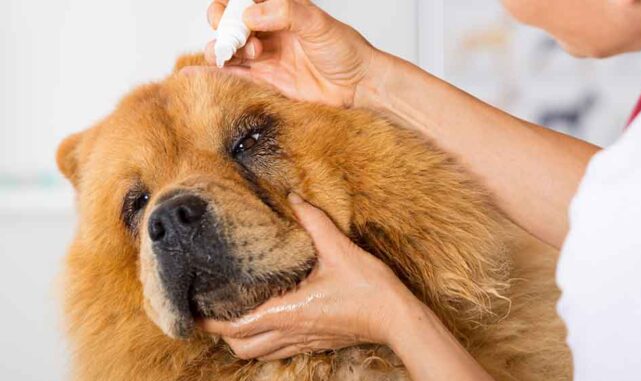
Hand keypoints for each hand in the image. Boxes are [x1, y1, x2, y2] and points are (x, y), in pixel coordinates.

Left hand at [198, 193, 419, 360]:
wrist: (396, 317)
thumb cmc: (368, 287)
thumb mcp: (339, 250)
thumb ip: (313, 221)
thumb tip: (294, 197)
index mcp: (287, 312)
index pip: (235, 326)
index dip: (208, 323)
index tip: (191, 313)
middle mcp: (290, 331)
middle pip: (241, 346)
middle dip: (221, 333)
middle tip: (212, 310)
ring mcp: (303, 341)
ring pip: (258, 352)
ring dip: (241, 339)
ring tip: (234, 316)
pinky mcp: (315, 343)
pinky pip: (278, 349)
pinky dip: (263, 340)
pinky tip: (268, 319)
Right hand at [203, 0, 381, 106]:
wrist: (358, 86)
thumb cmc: (345, 51)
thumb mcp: (318, 24)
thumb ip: (286, 13)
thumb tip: (251, 15)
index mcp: (279, 10)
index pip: (244, 1)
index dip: (232, 5)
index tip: (234, 13)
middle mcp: (268, 31)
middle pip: (229, 23)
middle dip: (224, 27)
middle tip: (239, 38)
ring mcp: (265, 56)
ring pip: (228, 49)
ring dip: (221, 51)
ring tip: (236, 56)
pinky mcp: (265, 80)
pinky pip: (234, 75)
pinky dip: (212, 75)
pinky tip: (191, 74)